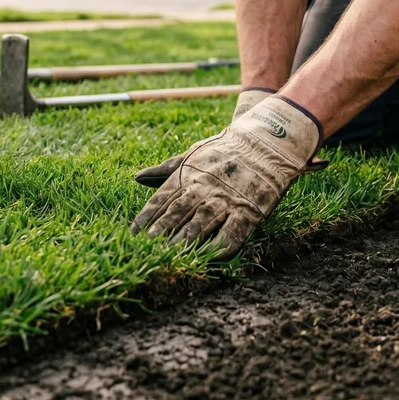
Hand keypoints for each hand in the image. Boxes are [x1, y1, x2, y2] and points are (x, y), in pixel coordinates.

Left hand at [130, 96, 321, 258]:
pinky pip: (232, 232)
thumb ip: (165, 169)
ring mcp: (227, 199)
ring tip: (170, 256)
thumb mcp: (192, 154)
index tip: (132, 233)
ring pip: (201, 223)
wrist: (266, 142)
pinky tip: (209, 257)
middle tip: (146, 247)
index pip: (162, 198)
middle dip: (161, 231)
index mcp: (189, 175)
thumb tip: (136, 177)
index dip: (146, 217)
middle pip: (178, 212)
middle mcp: (204, 187)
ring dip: (185, 241)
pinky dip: (220, 245)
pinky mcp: (249, 210)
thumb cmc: (224, 150)